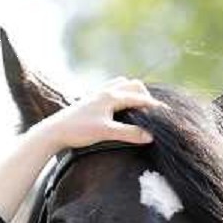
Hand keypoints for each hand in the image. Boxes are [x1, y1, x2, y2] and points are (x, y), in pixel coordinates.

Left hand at [36, 77, 164, 150]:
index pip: (139, 98)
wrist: (54, 130)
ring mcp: (97, 94)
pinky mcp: (91, 101)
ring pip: (121, 85)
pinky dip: (121, 95)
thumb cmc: (79, 131)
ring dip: (133, 93)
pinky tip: (120, 108)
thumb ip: (129, 134)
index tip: (168, 115)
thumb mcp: (106, 133)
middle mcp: (105, 91)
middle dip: (146, 97)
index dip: (155, 107)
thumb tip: (150, 136)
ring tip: (140, 108)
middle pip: (133, 85)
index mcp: (111, 96)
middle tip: (154, 112)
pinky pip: (111, 91)